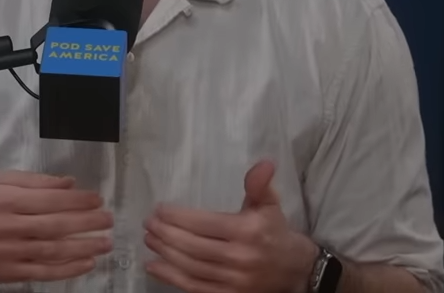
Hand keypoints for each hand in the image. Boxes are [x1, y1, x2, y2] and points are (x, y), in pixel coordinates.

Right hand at [0, 170, 113, 286]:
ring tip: (105, 242)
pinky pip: (44, 272)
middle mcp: (6, 226)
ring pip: (52, 250)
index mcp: (4, 199)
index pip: (47, 199)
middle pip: (53, 225)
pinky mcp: (9, 273)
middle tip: (108, 220)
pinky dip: (68, 269)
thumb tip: (70, 183)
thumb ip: (35, 181)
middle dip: (85, 223)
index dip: (76, 201)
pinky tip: (88, 263)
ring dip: (83, 247)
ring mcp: (8, 252)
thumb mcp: (0, 184)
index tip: (97, 200)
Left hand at [144, 160, 318, 292]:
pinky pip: (195, 287)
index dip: (179, 217)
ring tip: (149, 239)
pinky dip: (171, 278)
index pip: (205, 224)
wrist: (294, 270)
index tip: (160, 209)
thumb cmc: (275, 232)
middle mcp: (239, 258)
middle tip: (149, 223)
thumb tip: (264, 163)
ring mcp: (233, 281)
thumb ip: (260, 185)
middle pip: (193, 247)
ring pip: (191, 267)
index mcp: (247, 232)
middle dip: (166, 234)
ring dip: (165, 253)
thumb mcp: (269, 205)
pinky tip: (154, 265)